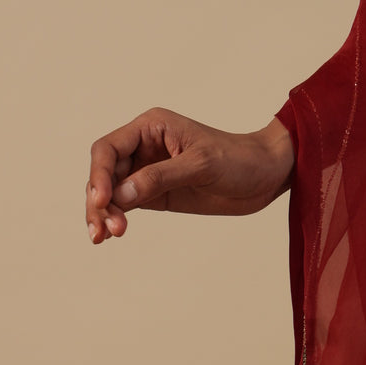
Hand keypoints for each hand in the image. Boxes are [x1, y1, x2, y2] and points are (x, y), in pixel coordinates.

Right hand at [85, 107, 294, 243]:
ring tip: (105, 236)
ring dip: (104, 213)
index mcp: (150, 128)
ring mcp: (149, 171)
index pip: (109, 149)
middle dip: (98, 200)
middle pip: (104, 173)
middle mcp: (143, 147)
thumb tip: (120, 195)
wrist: (267, 175)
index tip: (102, 201)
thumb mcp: (201, 165)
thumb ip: (161, 178)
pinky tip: (112, 233)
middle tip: (104, 230)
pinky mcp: (158, 193)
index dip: (100, 175)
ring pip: (112, 192)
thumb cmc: (239, 160)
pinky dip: (117, 217)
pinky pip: (128, 204)